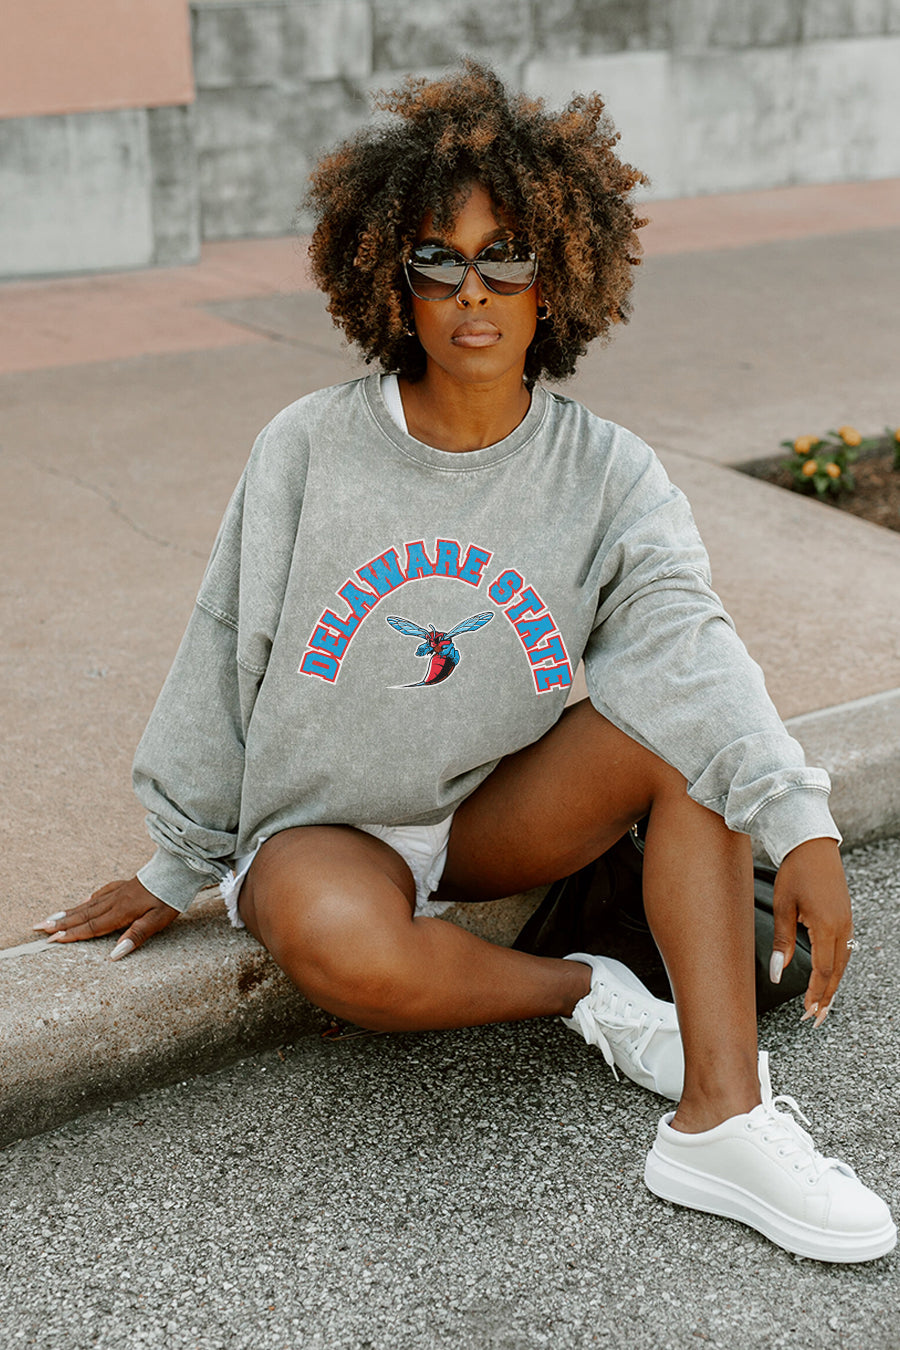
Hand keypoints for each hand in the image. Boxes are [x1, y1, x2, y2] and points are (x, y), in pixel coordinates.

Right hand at [33, 877, 178, 959]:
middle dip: (60, 922)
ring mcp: (118, 891)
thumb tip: (114, 955)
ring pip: (88, 904)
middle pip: (83, 914)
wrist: (177, 870)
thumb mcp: (158, 921)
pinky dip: (88, 900)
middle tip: (38, 927)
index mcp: (121, 911)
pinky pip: (101, 894)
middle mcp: (115, 901)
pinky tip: (84, 902)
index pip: (92, 926)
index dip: (72, 934)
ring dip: (69, 912)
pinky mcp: (125, 886)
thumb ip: (136, 936)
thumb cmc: (169, 897)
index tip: (53, 940)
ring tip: (51, 917)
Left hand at [771, 838, 852, 1025]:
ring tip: (822, 1005)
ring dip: (832, 984)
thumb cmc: (795, 872)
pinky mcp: (845, 917)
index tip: (808, 1012)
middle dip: (827, 997)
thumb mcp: (783, 907)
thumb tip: (777, 972)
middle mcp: (842, 927)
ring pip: (843, 962)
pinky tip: (828, 977)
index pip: (823, 971)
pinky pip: (844, 950)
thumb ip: (781, 942)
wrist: (812, 846)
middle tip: (816, 1019)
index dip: (816, 994)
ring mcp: (847, 922)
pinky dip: (836, 968)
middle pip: (836, 972)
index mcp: (826, 926)